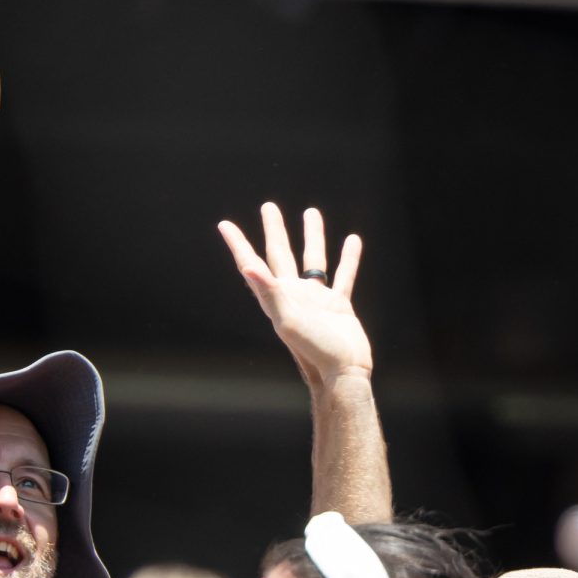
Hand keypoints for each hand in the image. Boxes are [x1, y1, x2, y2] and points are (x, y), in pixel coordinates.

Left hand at [218, 202, 370, 388]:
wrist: (342, 371)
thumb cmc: (313, 350)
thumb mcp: (287, 319)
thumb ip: (269, 292)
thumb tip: (248, 266)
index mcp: (276, 296)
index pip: (252, 263)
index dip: (238, 244)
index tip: (224, 225)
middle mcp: (293, 294)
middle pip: (281, 254)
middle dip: (274, 230)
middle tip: (269, 207)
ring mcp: (316, 298)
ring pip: (314, 259)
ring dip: (312, 237)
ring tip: (311, 212)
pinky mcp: (339, 305)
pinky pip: (343, 274)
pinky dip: (348, 257)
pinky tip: (352, 240)